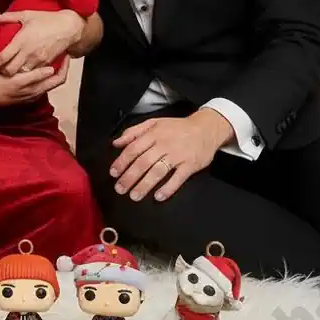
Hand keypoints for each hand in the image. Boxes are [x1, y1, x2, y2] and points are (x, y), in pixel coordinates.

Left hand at [0, 9, 83, 75]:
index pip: (3, 57)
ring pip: (21, 74)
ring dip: (15, 74)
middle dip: (2, 72)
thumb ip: (8, 17)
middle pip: (10, 70)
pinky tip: (23, 71)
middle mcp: (28, 52)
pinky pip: (33, 73)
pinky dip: (27, 74)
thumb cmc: (47, 19)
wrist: (69, 27)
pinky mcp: (46, 63)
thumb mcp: (26, 14)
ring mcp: (38, 60)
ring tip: (8, 72)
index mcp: (21, 40)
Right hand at [0, 56, 69, 105]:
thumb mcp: (19, 81)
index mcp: (39, 89)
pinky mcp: (24, 90)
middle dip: (60, 66)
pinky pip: (38, 80)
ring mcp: (31, 92)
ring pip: (47, 79)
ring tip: (50, 55)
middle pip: (55, 79)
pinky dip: (41, 71)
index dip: (65, 67)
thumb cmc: (2, 86)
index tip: (67, 55)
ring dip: (50, 68)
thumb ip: (35, 76)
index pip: (59, 79)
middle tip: (60, 52)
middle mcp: (38, 92)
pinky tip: (35, 64)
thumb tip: (51, 70)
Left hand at [110, 109, 234, 201]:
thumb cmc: (177, 127)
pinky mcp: (190, 165)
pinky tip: (159, 196)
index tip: (113, 173)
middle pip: (143, 162)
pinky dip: (168, 188)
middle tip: (120, 189)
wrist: (206, 128)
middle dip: (129, 177)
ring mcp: (177, 155)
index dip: (122, 162)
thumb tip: (116, 143)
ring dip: (145, 185)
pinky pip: (178, 178)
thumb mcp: (153, 122)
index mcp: (153, 134)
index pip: (133, 149)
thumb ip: (133, 132)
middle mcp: (164, 144)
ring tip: (134, 195)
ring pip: (158, 171)